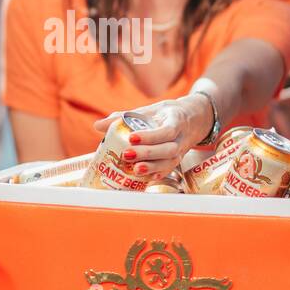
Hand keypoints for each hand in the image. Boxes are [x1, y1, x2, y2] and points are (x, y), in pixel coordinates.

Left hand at [92, 94, 213, 176]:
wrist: (192, 119)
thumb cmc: (164, 115)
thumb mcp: (148, 110)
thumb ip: (123, 117)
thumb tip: (98, 126)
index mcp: (176, 120)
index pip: (166, 130)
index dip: (150, 136)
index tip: (132, 138)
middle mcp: (182, 138)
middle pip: (168, 149)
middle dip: (148, 153)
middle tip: (127, 154)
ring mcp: (182, 151)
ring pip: (171, 162)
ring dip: (152, 167)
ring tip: (135, 170)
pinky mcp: (178, 160)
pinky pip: (170, 169)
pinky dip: (158, 174)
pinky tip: (146, 178)